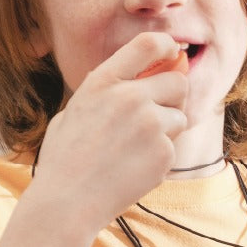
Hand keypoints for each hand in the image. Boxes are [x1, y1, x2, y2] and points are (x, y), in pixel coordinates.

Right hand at [31, 32, 188, 232]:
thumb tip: (139, 79)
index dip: (166, 45)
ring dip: (167, 130)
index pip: (148, 45)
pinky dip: (160, 157)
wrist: (68, 201)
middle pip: (178, 82)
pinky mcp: (163, 152)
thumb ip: (107, 92)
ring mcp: (150, 125)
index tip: (173, 51)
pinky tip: (134, 168)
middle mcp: (130, 97)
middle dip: (174, 96)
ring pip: (180, 117)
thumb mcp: (75, 111)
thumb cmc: (66, 158)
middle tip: (159, 113)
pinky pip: (173, 147)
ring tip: (136, 148)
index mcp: (103, 81)